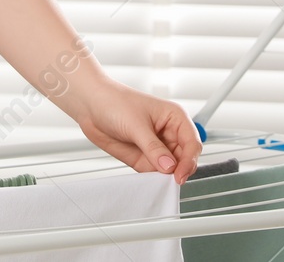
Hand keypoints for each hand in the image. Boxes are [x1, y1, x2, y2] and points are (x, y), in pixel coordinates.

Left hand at [73, 78, 201, 184]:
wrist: (91, 104)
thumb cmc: (115, 102)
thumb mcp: (136, 125)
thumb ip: (153, 148)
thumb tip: (169, 167)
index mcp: (175, 118)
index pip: (192, 143)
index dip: (189, 161)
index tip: (179, 175)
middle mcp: (169, 133)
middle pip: (185, 159)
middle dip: (180, 171)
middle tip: (170, 181)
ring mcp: (157, 147)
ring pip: (171, 169)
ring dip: (166, 177)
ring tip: (157, 180)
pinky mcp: (144, 157)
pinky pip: (155, 173)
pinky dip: (154, 180)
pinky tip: (149, 181)